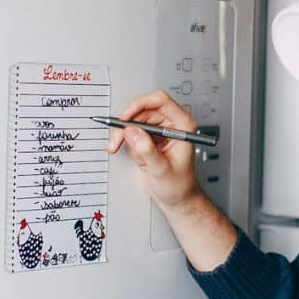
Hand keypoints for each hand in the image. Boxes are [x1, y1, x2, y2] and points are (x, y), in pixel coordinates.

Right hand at [106, 90, 203, 212]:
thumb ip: (146, 150)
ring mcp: (160, 129)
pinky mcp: (149, 136)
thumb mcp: (161, 170)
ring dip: (122, 133)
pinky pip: (131, 129)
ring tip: (116, 147)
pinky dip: (123, 139)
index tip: (125, 118)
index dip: (140, 105)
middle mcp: (172, 123)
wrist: (177, 198)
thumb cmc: (179, 186)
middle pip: (143, 109)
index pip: (160, 101)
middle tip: (117, 138)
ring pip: (134, 119)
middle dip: (126, 123)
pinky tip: (128, 152)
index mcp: (183, 125)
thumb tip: (131, 131)